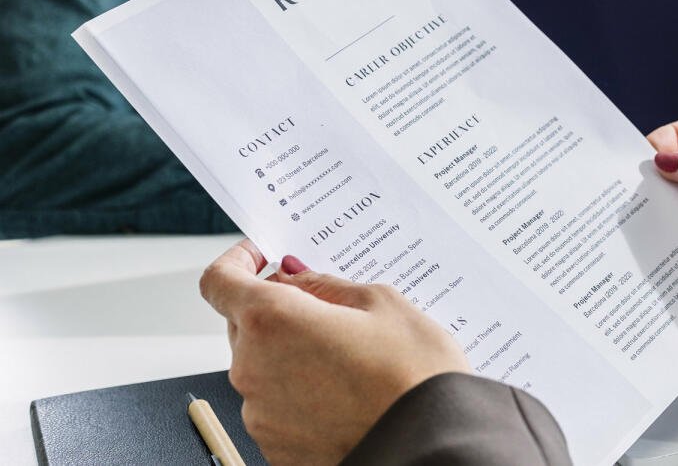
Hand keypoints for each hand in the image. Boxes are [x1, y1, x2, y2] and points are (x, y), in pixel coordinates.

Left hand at [199, 240, 470, 464]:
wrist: (430, 445)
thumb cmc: (414, 376)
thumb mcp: (382, 304)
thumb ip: (327, 286)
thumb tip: (296, 278)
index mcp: (272, 319)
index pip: (220, 280)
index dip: (237, 261)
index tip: (259, 257)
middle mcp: (252, 367)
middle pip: (244, 324)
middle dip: (279, 311)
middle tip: (329, 310)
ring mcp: (259, 413)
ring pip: (263, 366)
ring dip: (292, 354)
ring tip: (349, 360)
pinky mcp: (274, 446)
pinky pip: (276, 406)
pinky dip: (301, 393)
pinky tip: (345, 393)